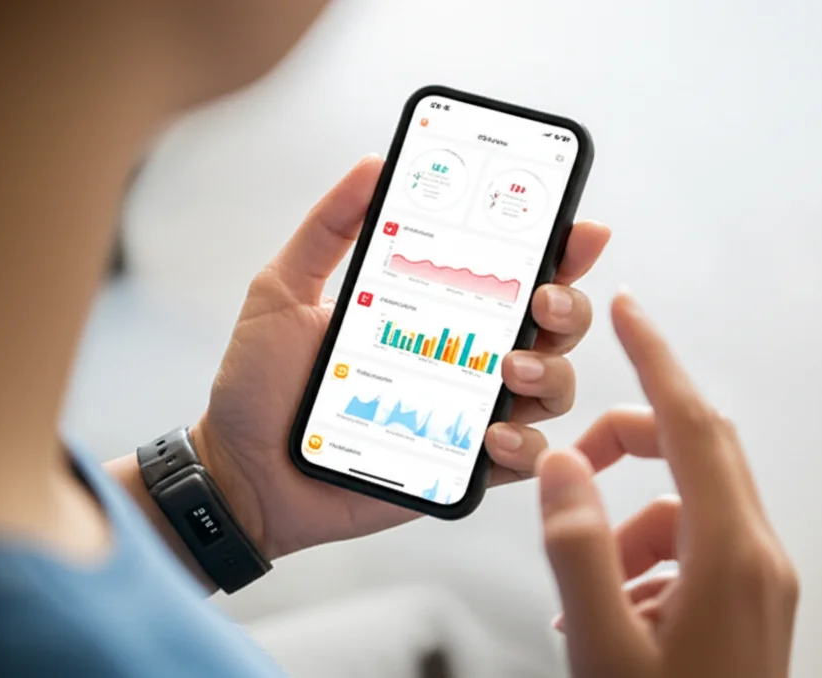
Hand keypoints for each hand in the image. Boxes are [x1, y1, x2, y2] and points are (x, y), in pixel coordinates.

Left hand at [191, 155, 610, 559]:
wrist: (242, 470)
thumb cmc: (262, 383)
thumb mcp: (284, 289)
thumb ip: (328, 228)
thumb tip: (373, 163)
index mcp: (435, 306)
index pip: (512, 269)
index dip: (558, 246)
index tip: (578, 227)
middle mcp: (464, 356)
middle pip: (554, 325)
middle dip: (568, 306)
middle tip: (540, 299)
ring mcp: (468, 413)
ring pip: (552, 388)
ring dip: (550, 373)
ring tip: (507, 370)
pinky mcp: (461, 467)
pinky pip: (521, 457)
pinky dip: (524, 446)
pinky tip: (492, 435)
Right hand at [538, 292, 798, 677]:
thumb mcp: (600, 646)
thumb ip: (576, 547)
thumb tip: (561, 466)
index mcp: (732, 554)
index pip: (691, 423)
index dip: (656, 356)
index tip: (629, 310)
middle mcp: (756, 556)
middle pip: (693, 452)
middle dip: (626, 441)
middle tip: (568, 462)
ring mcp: (756, 580)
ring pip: (682, 507)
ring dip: (625, 526)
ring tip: (586, 590)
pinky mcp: (744, 602)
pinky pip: (688, 548)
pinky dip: (640, 560)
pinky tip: (610, 613)